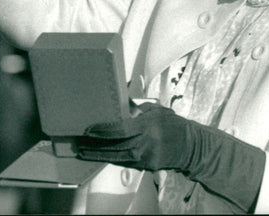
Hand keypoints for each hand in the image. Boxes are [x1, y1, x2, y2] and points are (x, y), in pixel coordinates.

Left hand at [76, 102, 195, 172]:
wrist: (190, 145)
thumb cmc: (172, 124)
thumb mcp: (155, 110)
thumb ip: (137, 108)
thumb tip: (119, 102)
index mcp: (147, 126)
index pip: (119, 130)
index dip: (102, 131)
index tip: (89, 130)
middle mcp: (145, 143)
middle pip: (114, 146)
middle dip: (95, 146)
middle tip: (79, 143)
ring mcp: (146, 157)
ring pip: (117, 157)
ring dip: (98, 155)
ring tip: (83, 152)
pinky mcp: (147, 166)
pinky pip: (125, 162)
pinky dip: (111, 159)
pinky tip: (100, 156)